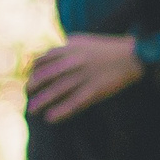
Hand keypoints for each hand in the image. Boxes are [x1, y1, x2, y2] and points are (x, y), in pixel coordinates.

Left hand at [27, 34, 143, 121]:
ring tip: (31, 111)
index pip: (43, 60)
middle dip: (33, 87)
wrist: (132, 56)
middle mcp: (74, 62)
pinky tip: (50, 118)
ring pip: (57, 90)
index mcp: (70, 48)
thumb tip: (47, 55)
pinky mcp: (95, 90)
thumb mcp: (82, 40)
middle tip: (27, 95)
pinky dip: (61, 111)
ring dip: (42, 102)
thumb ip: (64, 46)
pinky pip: (74, 102)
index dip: (32, 71)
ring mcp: (84, 76)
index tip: (29, 79)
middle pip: (46, 76)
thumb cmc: (105, 48)